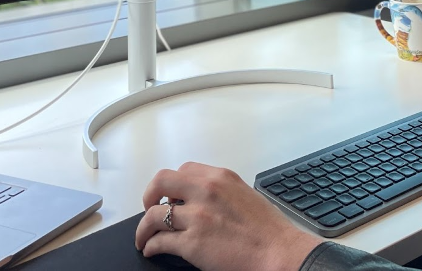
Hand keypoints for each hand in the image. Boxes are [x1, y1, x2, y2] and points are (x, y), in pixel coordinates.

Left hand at [135, 162, 323, 270]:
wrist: (277, 251)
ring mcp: (197, 216)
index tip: (169, 196)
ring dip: (144, 228)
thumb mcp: (243, 194)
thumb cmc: (267, 228)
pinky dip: (151, 246)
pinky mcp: (192, 243)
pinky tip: (152, 249)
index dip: (172, 184)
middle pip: (161, 182)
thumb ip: (219, 191)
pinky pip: (160, 241)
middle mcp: (206, 191)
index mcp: (220, 177)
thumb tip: (199, 199)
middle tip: (148, 208)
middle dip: (149, 196)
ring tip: (144, 237)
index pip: (184, 170)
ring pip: (154, 215)